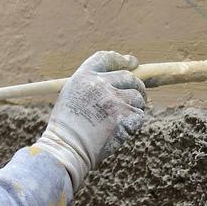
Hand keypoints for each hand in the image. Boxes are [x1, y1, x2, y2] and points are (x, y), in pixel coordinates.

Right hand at [34, 50, 147, 191]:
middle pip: (128, 76)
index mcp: (83, 76)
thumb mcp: (72, 96)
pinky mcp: (125, 117)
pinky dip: (135, 122)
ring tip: (124, 117)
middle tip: (138, 95)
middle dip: (136, 85)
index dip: (120, 59)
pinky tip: (123, 129)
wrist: (68, 147)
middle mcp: (100, 84)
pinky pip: (139, 115)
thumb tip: (118, 81)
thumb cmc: (67, 127)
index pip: (106, 58)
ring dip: (136, 106)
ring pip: (137, 97)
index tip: (131, 62)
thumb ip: (92, 85)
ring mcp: (114, 100)